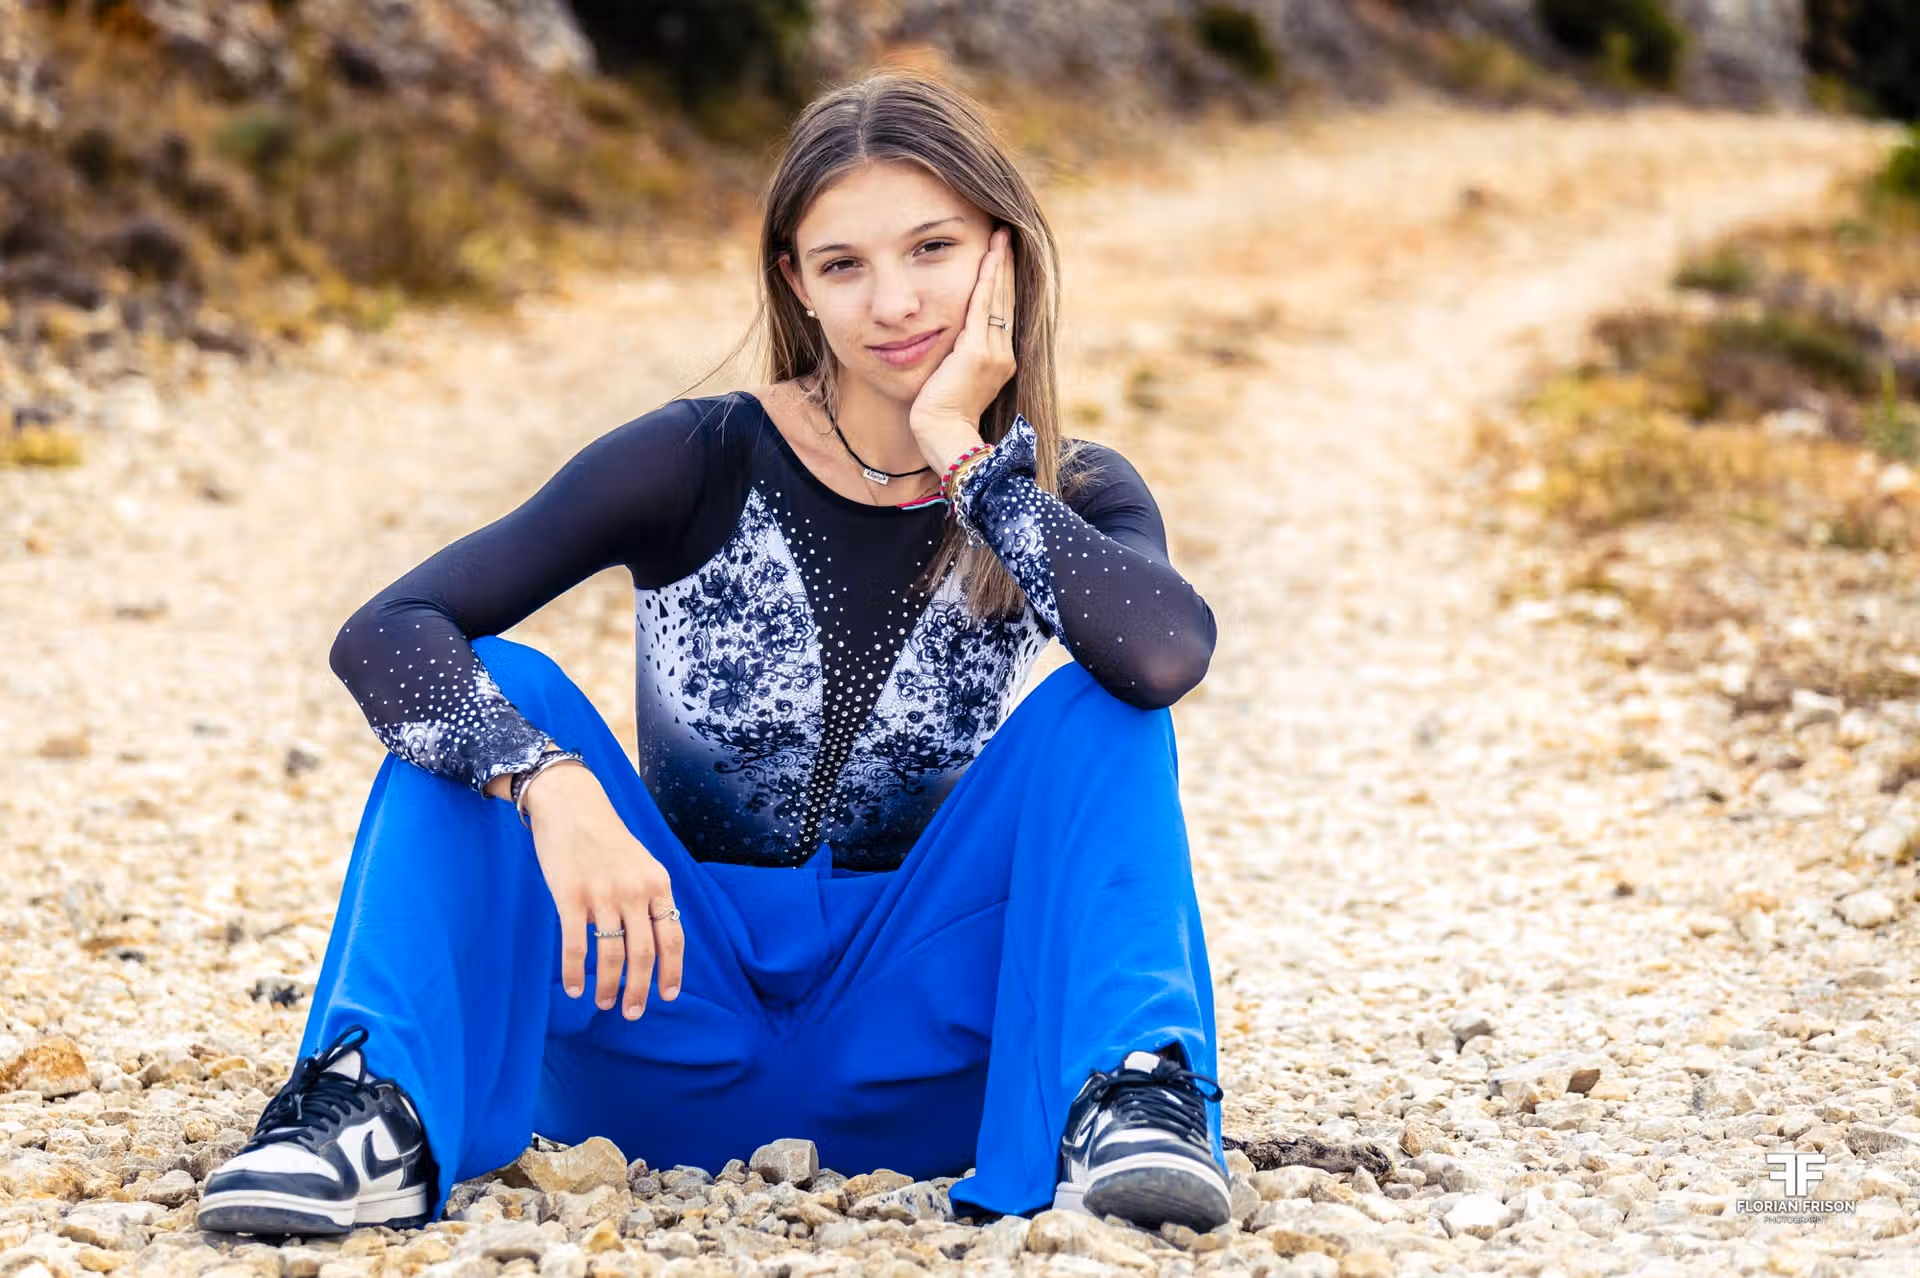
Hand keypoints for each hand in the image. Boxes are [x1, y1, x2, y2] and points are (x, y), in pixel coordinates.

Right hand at [520, 764, 683, 1019]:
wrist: (571, 805)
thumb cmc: (606, 838)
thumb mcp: (641, 862)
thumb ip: (650, 897)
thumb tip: (656, 940)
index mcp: (658, 883)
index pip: (673, 936)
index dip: (672, 970)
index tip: (668, 996)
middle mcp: (635, 891)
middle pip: (644, 953)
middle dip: (640, 989)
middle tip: (632, 1013)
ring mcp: (603, 894)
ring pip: (611, 954)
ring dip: (609, 986)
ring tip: (604, 1003)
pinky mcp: (570, 896)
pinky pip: (576, 946)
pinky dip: (575, 973)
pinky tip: (574, 989)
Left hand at [909, 225, 1017, 456]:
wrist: (943, 436)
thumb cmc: (941, 417)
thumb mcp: (954, 381)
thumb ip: (958, 359)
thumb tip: (950, 344)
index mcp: (1000, 361)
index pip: (1003, 312)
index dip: (1003, 283)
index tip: (1002, 257)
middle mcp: (1003, 354)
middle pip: (1006, 299)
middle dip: (1006, 265)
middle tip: (1006, 234)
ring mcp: (994, 353)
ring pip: (998, 299)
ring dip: (999, 264)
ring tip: (1001, 236)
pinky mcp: (977, 352)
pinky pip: (982, 308)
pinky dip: (986, 280)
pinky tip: (988, 257)